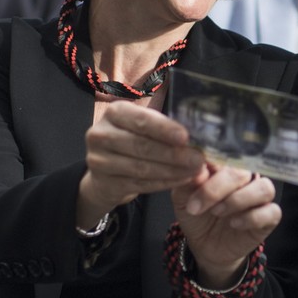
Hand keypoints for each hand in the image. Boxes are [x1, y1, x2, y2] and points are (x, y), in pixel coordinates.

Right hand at [79, 102, 205, 217]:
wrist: (105, 171)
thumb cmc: (131, 140)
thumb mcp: (141, 126)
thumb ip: (162, 126)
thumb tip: (197, 130)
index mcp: (114, 113)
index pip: (141, 120)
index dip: (164, 129)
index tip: (186, 137)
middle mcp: (101, 134)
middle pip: (141, 145)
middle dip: (174, 153)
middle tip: (198, 158)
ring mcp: (99, 161)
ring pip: (142, 168)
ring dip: (173, 170)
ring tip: (195, 170)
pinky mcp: (105, 183)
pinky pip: (140, 185)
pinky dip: (164, 183)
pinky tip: (182, 180)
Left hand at [173, 165, 280, 287]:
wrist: (205, 246)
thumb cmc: (197, 216)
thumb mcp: (184, 198)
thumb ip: (189, 181)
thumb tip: (198, 169)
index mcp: (227, 167)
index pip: (226, 156)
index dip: (212, 165)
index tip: (194, 179)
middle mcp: (247, 178)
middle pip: (243, 173)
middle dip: (217, 189)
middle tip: (197, 206)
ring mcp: (261, 197)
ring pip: (264, 188)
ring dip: (238, 200)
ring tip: (217, 212)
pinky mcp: (270, 217)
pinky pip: (271, 211)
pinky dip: (251, 218)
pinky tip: (234, 224)